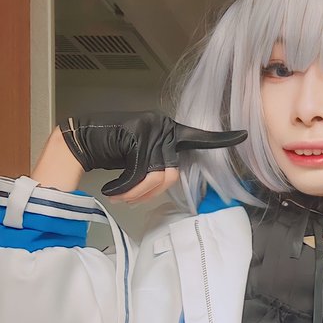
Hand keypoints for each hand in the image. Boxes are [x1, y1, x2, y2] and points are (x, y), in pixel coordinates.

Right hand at [58, 111, 247, 201]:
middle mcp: (163, 125)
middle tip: (127, 197)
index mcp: (168, 130)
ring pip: (157, 176)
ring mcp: (151, 127)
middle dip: (148, 192)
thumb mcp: (140, 157)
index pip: (198, 137)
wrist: (79, 139)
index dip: (221, 140)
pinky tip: (111, 190)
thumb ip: (159, 164)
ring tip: (118, 194)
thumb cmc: (110, 149)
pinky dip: (125, 188)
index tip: (243, 136)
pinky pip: (140, 174)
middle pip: (172, 173)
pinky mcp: (137, 134)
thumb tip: (170, 182)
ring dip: (136, 193)